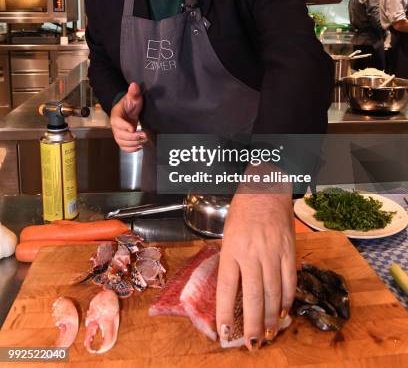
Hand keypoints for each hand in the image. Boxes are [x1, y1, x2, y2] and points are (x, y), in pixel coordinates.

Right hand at [110, 82, 145, 151]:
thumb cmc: (130, 104)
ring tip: (142, 142)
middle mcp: (115, 126)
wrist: (127, 110)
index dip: (124, 126)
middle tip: (144, 135)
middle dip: (132, 137)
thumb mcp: (133, 97)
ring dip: (132, 144)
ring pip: (121, 142)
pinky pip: (123, 147)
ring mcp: (118, 133)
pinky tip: (139, 147)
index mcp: (116, 115)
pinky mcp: (122, 138)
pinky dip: (130, 149)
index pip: (117, 122)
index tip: (133, 127)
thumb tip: (134, 85)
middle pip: (119, 135)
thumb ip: (133, 93)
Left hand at [216, 192, 295, 350]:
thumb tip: (231, 293)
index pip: (225, 288)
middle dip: (251, 324)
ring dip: (269, 318)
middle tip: (251, 344)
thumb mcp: (228, 234)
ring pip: (272, 293)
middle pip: (251, 296)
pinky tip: (282, 313)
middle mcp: (251, 253)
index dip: (225, 313)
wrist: (266, 189)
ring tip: (266, 336)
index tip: (224, 333)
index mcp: (231, 249)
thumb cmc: (242, 211)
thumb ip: (231, 261)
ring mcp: (273, 252)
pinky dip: (286, 300)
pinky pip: (289, 281)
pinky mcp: (289, 250)